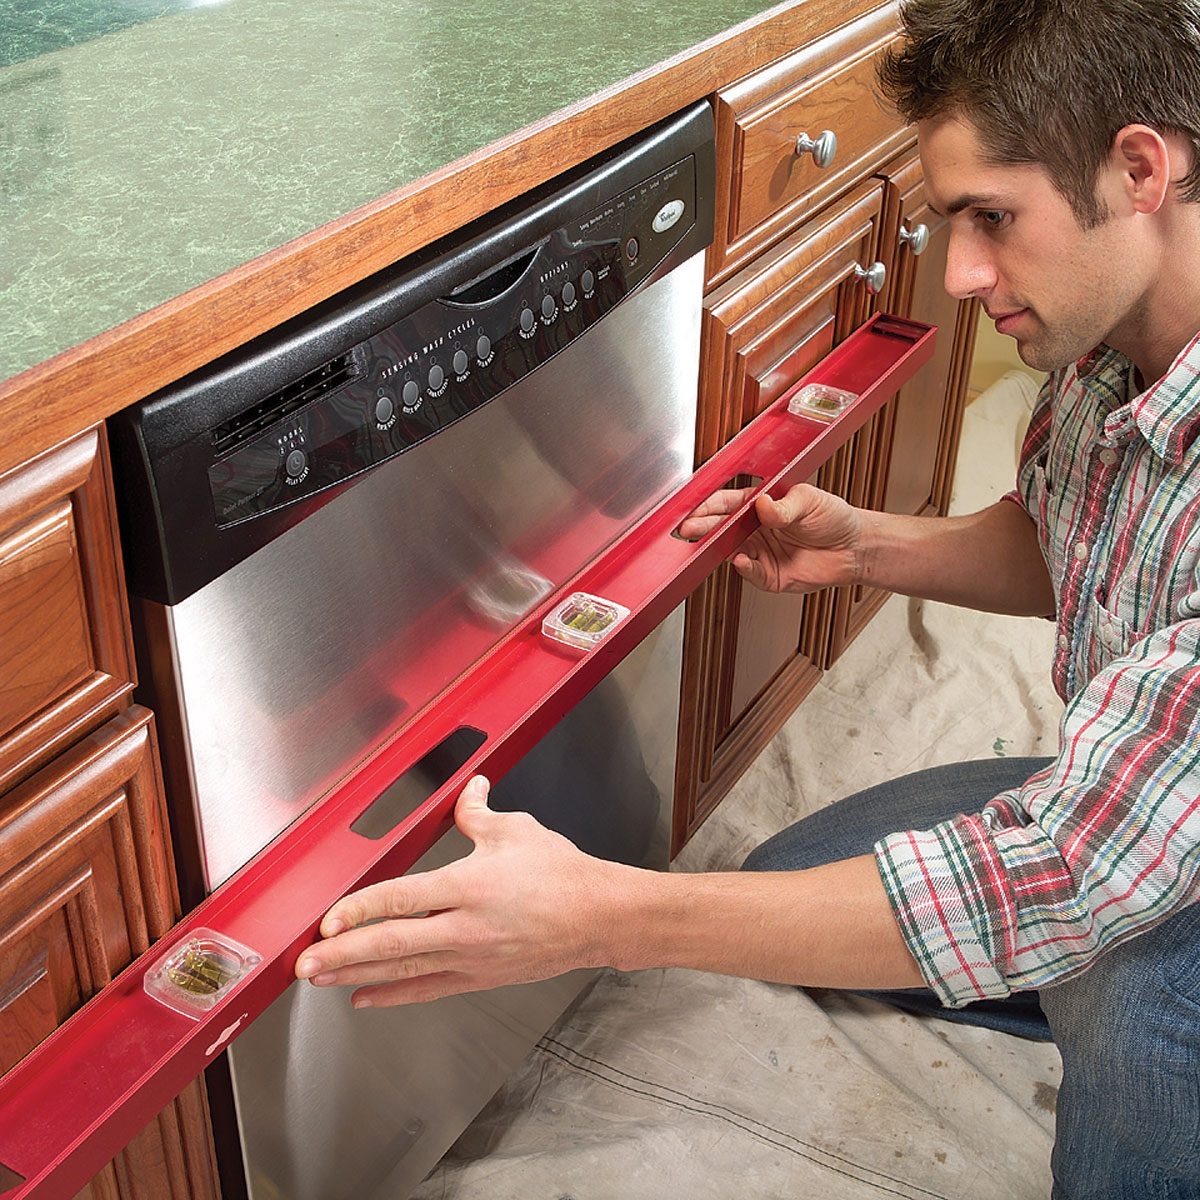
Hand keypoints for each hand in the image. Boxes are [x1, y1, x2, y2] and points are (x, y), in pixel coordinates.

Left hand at [294, 776, 622, 1005]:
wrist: (598, 918)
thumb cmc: (563, 875)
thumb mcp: (517, 831)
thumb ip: (478, 813)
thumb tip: (466, 789)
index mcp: (471, 885)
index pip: (402, 899)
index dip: (359, 910)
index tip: (327, 919)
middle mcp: (467, 927)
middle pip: (393, 943)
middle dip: (343, 954)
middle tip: (304, 963)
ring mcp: (472, 957)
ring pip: (404, 970)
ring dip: (357, 974)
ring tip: (320, 979)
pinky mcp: (480, 976)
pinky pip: (428, 988)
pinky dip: (392, 994)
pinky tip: (364, 996)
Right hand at [677, 483, 864, 593]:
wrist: (854, 548)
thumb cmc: (833, 517)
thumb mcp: (809, 501)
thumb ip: (783, 506)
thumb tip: (763, 506)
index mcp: (760, 504)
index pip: (727, 503)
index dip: (709, 507)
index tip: (695, 511)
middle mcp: (756, 529)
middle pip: (722, 528)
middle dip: (703, 528)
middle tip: (688, 531)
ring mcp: (761, 552)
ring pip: (730, 551)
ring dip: (717, 549)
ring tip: (706, 545)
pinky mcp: (770, 575)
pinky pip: (751, 573)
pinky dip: (745, 568)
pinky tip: (741, 561)